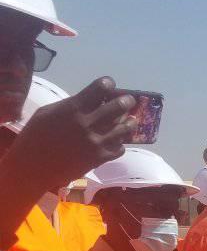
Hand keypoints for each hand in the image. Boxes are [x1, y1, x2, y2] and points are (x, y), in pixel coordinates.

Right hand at [16, 77, 135, 190]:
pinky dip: (120, 143)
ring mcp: (96, 142)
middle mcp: (88, 123)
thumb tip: (92, 101)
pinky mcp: (100, 158)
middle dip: (127, 101)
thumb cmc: (35, 136)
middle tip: (128, 101)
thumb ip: (72, 105)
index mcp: (73, 108)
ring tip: (130, 120)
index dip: (108, 83)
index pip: (101, 87)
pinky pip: (120, 148)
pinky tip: (116, 141)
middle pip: (119, 106)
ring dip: (129, 122)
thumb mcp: (48, 112)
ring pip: (124, 128)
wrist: (32, 166)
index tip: (110, 85)